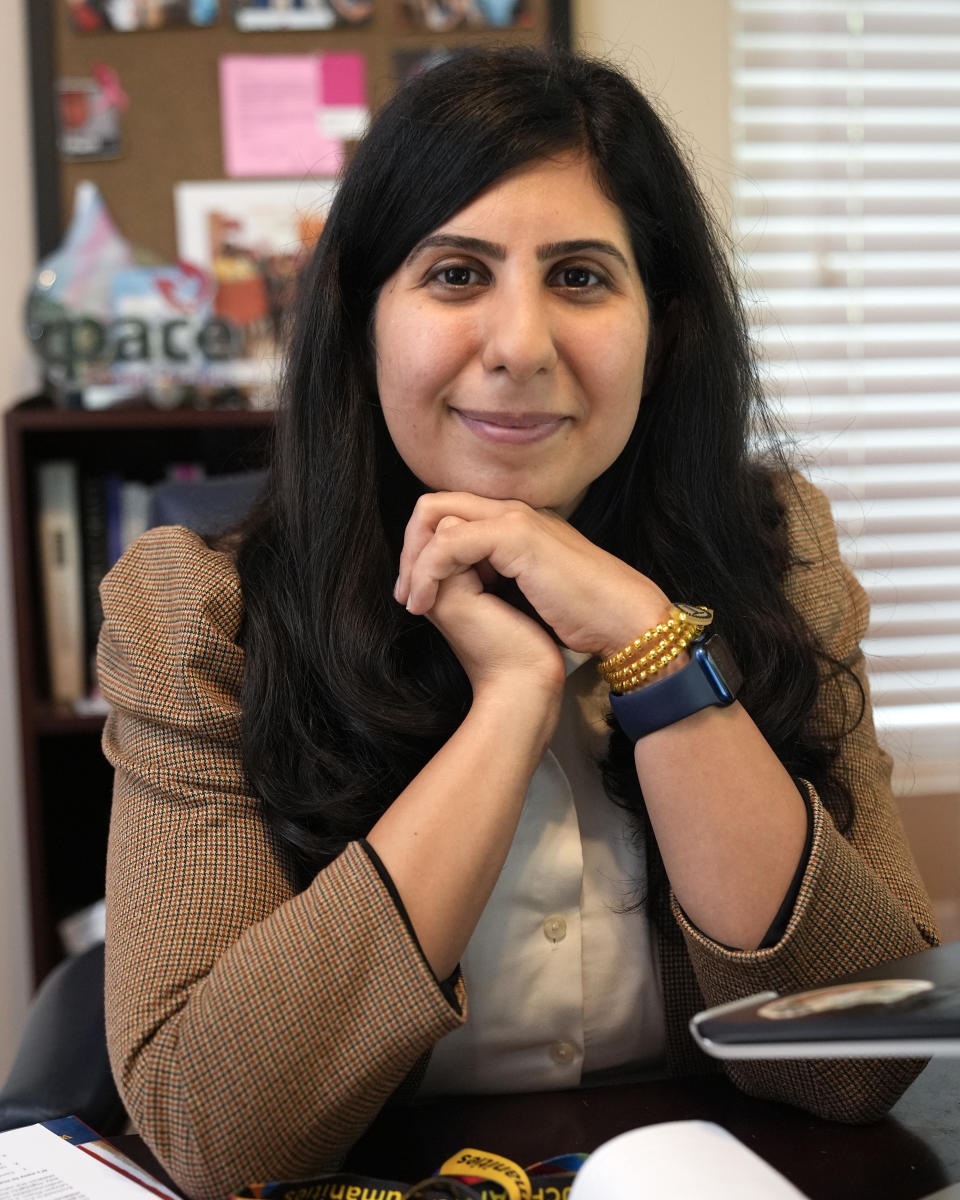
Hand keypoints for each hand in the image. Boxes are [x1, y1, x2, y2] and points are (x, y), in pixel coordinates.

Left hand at [394, 492, 673, 663]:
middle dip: (410, 548)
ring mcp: (514, 518)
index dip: (423, 549)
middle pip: (435, 505)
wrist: (621, 621)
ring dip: (413, 562)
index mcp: (515, 523)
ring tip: (413, 602)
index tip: (416, 594)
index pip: (450, 514)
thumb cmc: (582, 615)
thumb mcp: (528, 590)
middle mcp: (512, 511)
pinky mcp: (515, 536)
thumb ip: (497, 576)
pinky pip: (448, 543)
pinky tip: (424, 604)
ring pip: (435, 517)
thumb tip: (464, 585)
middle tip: (406, 594)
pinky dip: (426, 572)